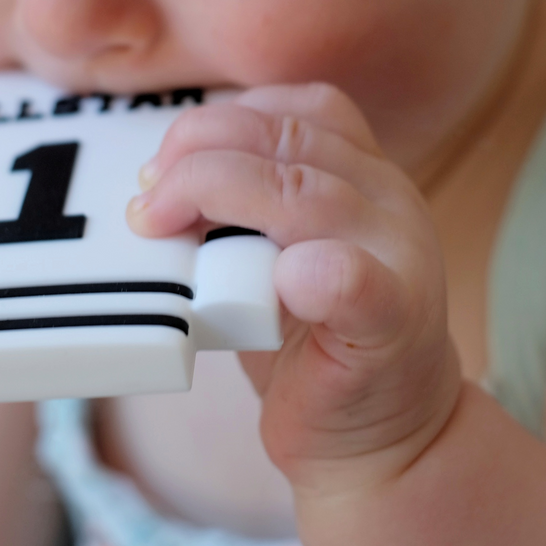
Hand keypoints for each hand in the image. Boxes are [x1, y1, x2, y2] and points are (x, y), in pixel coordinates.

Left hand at [127, 83, 461, 499]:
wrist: (381, 435)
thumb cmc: (309, 336)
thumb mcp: (269, 250)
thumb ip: (238, 204)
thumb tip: (151, 179)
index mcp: (363, 171)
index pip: (298, 110)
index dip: (221, 120)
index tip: (164, 161)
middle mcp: (389, 199)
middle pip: (288, 143)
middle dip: (198, 157)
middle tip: (144, 203)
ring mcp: (400, 258)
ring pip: (306, 196)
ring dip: (216, 196)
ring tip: (160, 228)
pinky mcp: (394, 325)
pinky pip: (357, 281)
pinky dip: (314, 271)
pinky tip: (278, 279)